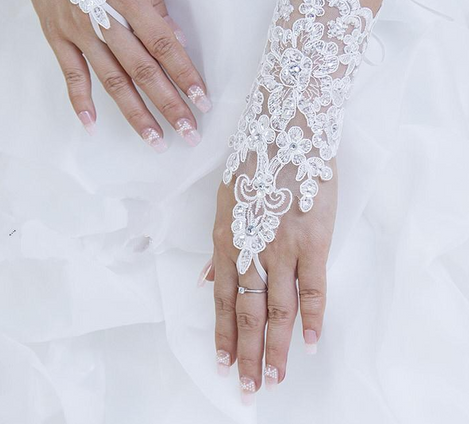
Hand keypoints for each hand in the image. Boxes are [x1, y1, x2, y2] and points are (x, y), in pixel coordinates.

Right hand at [26, 0, 209, 148]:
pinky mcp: (56, 36)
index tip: (202, 102)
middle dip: (168, 105)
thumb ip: (156, 7)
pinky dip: (80, 103)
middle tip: (188, 133)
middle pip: (143, 71)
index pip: (165, 47)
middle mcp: (104, 20)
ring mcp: (78, 31)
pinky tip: (92, 127)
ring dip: (135, 114)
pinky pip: (70, 75)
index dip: (186, 76)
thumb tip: (176, 42)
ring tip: (155, 141)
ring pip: (112, 81)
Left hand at [208, 164, 336, 402]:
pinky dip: (312, 318)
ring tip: (273, 378)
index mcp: (226, 240)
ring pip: (277, 308)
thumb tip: (206, 281)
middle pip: (248, 312)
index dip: (223, 335)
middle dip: (246, 353)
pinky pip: (312, 287)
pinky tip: (310, 344)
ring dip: (275, 347)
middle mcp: (250, 249)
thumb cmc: (255, 165)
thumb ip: (218, 246)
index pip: (224, 299)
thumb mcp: (226, 202)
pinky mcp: (312, 240)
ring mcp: (282, 247)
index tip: (222, 363)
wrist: (286, 131)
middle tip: (246, 388)